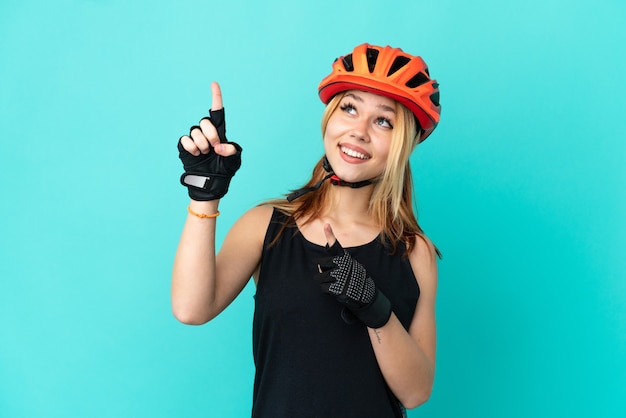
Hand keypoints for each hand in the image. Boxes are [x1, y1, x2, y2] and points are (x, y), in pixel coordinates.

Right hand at [178, 82, 242, 200]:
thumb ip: (231, 149)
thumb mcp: (234, 159)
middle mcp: (206, 132)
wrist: (211, 182)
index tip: (214, 83)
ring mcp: (195, 138)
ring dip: (202, 145)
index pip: (217, 111)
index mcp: (219, 131)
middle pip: (205, 122)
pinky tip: (196, 155)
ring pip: (195, 133)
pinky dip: (192, 148)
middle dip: (211, 135)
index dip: (216, 97)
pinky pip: (185, 140)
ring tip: (205, 154)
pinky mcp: (185, 145)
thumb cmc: (225, 170)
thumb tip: (217, 146)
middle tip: (214, 147)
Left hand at [315, 224, 391, 327]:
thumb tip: (320, 261)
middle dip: (322, 269)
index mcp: (346, 260)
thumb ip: (337, 262)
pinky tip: (333, 290)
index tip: (326, 224)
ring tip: (332, 282)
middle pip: (322, 263)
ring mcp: (341, 278)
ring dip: (323, 280)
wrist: (366, 296)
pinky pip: (323, 287)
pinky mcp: (338, 289)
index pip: (336, 246)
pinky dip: (326, 289)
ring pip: (320, 276)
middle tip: (330, 273)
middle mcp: (343, 266)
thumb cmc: (356, 280)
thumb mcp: (350, 267)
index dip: (330, 235)